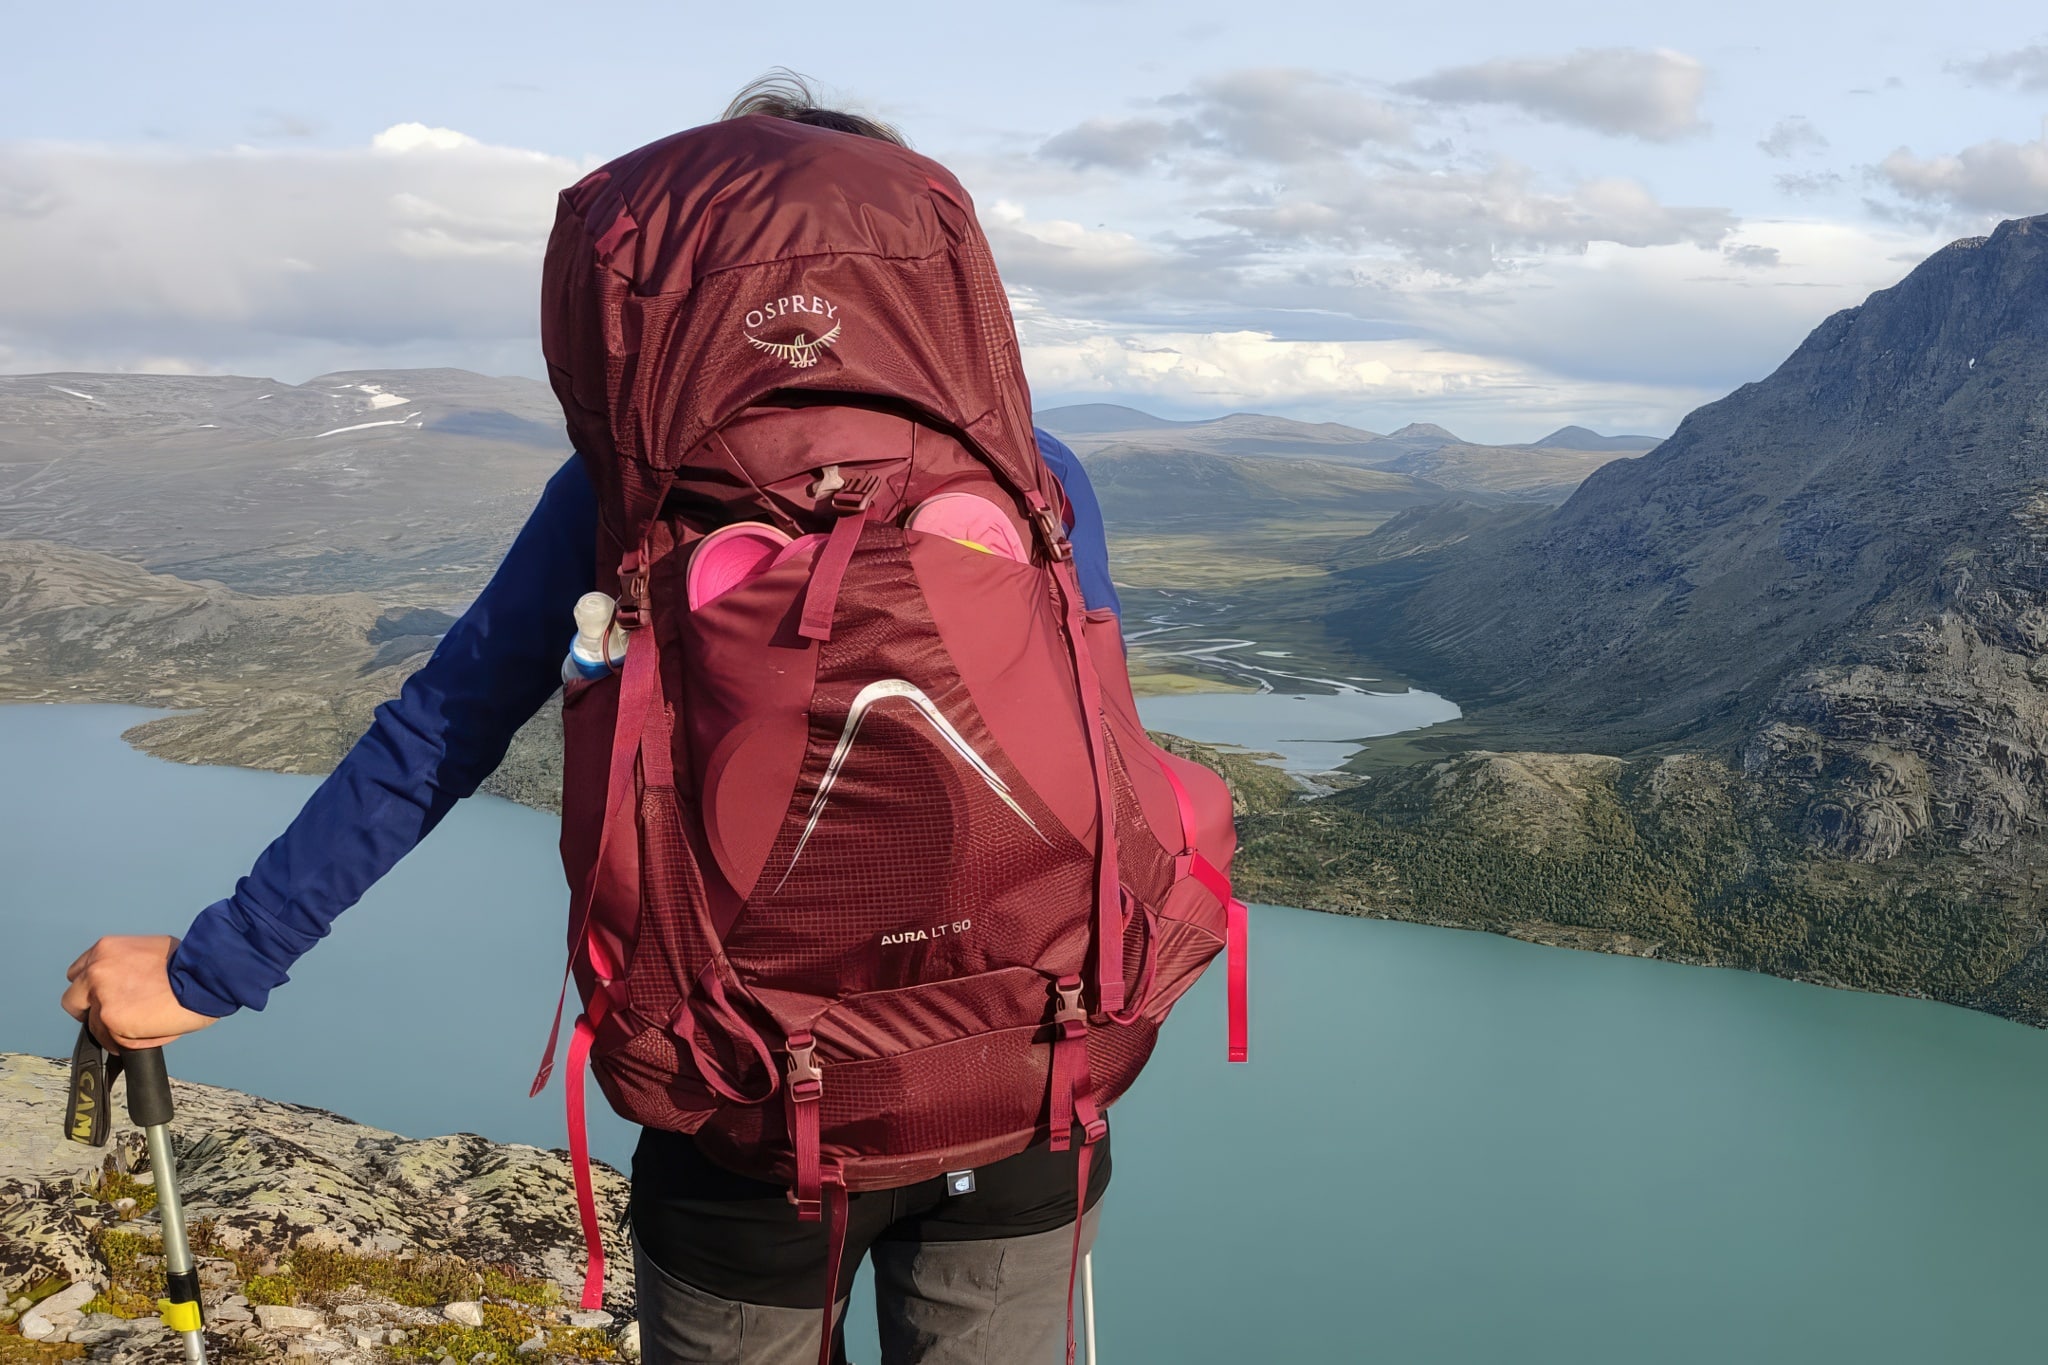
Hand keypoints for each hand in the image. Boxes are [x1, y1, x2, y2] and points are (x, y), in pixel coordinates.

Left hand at [62, 936, 218, 1050]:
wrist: (206, 976)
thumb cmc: (189, 965)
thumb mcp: (149, 950)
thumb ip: (126, 966)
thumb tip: (125, 986)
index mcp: (106, 950)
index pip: (79, 974)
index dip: (92, 989)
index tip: (105, 997)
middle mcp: (97, 971)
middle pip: (73, 1001)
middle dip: (92, 1011)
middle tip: (114, 1017)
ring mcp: (101, 997)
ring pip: (95, 1026)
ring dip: (116, 1029)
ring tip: (145, 1025)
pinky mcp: (112, 1020)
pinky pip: (114, 1040)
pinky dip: (131, 1041)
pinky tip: (150, 1032)